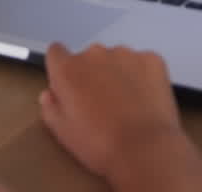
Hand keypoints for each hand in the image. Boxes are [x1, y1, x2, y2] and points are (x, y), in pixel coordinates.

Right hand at [39, 43, 181, 179]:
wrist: (144, 150)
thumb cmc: (101, 145)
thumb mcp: (63, 132)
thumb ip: (50, 106)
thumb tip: (50, 94)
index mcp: (68, 69)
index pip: (56, 52)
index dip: (62, 68)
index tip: (71, 83)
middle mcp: (94, 54)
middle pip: (89, 57)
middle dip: (93, 74)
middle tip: (102, 103)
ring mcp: (125, 54)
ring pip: (117, 59)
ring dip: (118, 74)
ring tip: (127, 104)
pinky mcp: (151, 59)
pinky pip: (142, 63)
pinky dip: (143, 76)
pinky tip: (145, 99)